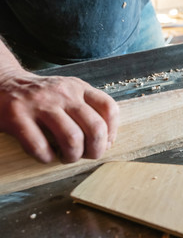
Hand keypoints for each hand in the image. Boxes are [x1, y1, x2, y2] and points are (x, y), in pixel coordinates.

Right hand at [0, 71, 118, 163]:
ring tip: (67, 157)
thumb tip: (107, 141)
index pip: (109, 108)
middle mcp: (63, 93)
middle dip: (96, 150)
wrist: (3, 84)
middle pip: (95, 128)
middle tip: (88, 156)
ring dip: (73, 156)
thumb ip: (89, 109)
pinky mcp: (17, 116)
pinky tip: (46, 155)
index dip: (112, 132)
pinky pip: (40, 146)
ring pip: (72, 139)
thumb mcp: (70, 92)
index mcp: (79, 88)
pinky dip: (47, 158)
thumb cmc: (43, 96)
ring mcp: (40, 104)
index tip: (105, 143)